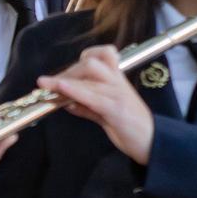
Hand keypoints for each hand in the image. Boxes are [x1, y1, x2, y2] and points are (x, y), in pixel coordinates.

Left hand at [41, 47, 154, 164]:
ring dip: (62, 81)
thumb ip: (87, 107)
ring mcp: (118, 95)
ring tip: (44, 84)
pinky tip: (60, 89)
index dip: (84, 58)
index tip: (67, 72)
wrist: (152, 142)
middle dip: (67, 71)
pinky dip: (74, 91)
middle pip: (91, 63)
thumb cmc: (131, 128)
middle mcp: (118, 84)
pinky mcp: (116, 110)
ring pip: (88, 79)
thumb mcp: (107, 114)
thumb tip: (67, 103)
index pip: (104, 54)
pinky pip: (93, 96)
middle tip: (49, 85)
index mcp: (118, 81)